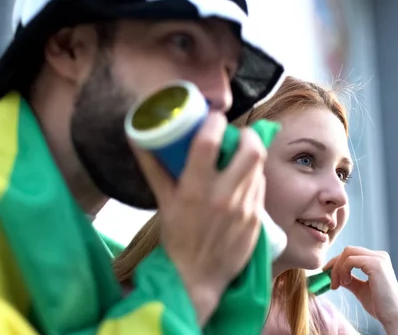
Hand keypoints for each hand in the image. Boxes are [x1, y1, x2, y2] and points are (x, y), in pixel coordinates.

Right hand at [131, 112, 265, 324]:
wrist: (196, 278)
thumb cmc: (176, 238)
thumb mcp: (163, 202)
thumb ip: (153, 167)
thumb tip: (137, 136)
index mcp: (195, 190)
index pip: (210, 142)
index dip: (214, 122)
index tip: (212, 118)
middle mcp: (224, 197)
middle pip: (251, 150)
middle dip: (246, 135)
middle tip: (235, 135)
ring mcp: (245, 209)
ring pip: (258, 167)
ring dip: (250, 156)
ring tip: (237, 158)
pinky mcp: (257, 219)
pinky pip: (260, 187)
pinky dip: (252, 178)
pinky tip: (240, 183)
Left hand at [324, 246, 397, 333]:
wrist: (392, 317)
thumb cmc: (378, 305)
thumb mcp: (359, 288)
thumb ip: (349, 279)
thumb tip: (334, 274)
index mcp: (377, 260)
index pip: (351, 253)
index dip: (336, 262)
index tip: (326, 274)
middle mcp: (379, 256)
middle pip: (348, 251)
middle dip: (334, 264)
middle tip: (330, 282)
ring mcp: (378, 258)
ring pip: (347, 253)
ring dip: (337, 268)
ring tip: (338, 284)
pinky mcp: (375, 264)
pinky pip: (350, 260)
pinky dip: (343, 270)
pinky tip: (346, 283)